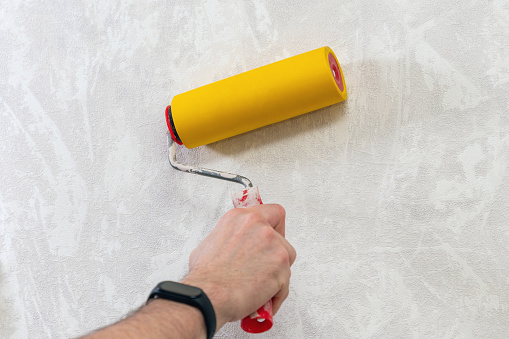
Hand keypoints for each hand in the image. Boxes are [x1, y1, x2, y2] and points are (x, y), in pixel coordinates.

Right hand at [182, 204, 295, 330]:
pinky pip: (285, 282)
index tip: (272, 237)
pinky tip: (262, 298)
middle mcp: (259, 226)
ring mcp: (273, 245)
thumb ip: (232, 237)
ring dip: (276, 273)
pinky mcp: (281, 265)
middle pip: (282, 238)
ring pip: (286, 258)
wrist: (208, 295)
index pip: (273, 212)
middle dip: (275, 254)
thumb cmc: (205, 275)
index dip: (275, 227)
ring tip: (259, 286)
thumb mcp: (212, 242)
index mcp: (241, 218)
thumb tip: (237, 246)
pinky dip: (277, 293)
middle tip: (263, 267)